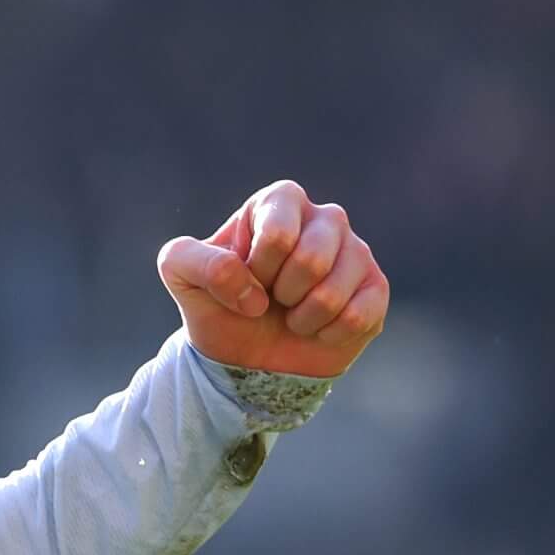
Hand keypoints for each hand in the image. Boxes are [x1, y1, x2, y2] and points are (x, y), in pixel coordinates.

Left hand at [157, 179, 387, 378]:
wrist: (246, 353)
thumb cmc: (216, 301)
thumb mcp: (178, 272)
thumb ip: (192, 260)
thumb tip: (250, 288)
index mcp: (279, 201)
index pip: (278, 234)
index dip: (257, 269)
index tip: (246, 278)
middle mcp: (324, 217)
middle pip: (311, 259)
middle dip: (279, 293)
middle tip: (271, 298)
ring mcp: (356, 251)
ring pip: (333, 292)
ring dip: (301, 318)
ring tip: (290, 314)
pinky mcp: (376, 288)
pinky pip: (359, 316)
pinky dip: (326, 333)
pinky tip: (316, 328)